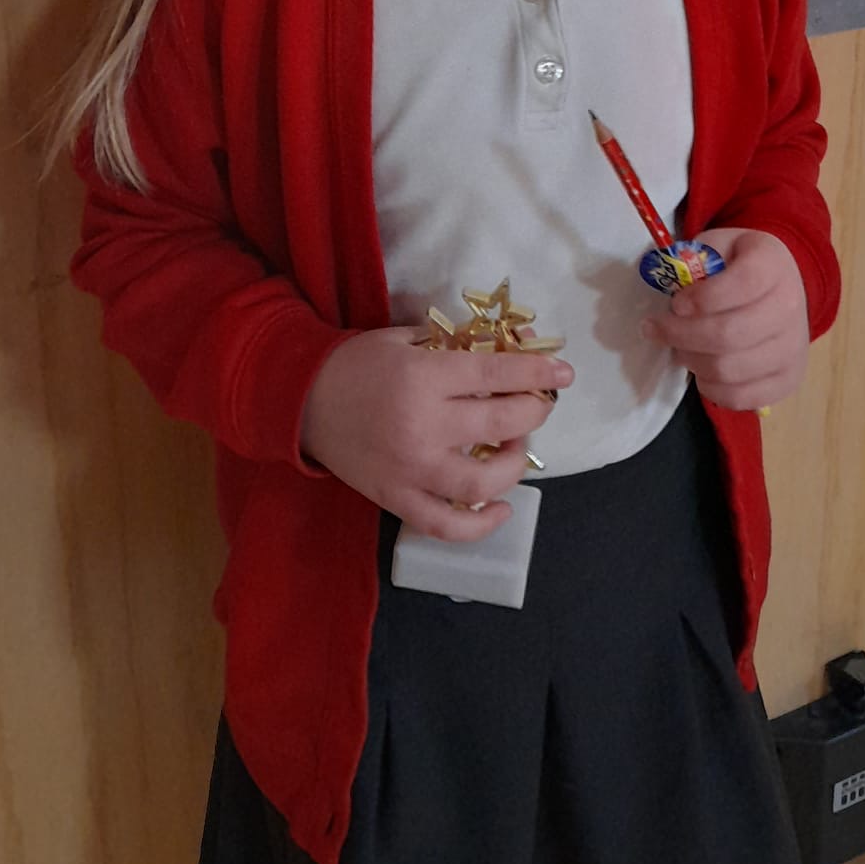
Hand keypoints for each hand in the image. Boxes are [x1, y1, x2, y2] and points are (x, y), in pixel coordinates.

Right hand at [299, 328, 573, 540]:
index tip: (563, 373)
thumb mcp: (405, 339)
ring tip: (518, 450)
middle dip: (533, 414)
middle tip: (538, 406)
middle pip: (500, 426)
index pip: (496, 375)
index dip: (536, 373)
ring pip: (481, 481)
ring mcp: (410, 470)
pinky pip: (445, 524)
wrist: (301, 400)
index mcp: (423, 377)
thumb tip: (507, 350)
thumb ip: (452, 346)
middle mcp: (422, 426)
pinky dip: (479, 524)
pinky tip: (500, 508)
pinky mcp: (396, 499)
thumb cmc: (357, 363)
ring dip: (515, 466)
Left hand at [643, 228, 808, 411]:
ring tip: (678, 347)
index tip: (676, 303)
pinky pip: (741, 397)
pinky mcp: (788, 379)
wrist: (780, 286)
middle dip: (680, 334)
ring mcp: (793, 348)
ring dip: (690, 360)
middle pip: (727, 334)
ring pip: (728, 369)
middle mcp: (790, 307)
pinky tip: (700, 367)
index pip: (741, 284)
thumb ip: (692, 260)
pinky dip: (710, 387)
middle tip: (656, 329)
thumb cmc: (738, 264)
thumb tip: (666, 287)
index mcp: (771, 265)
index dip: (702, 298)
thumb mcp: (716, 246)